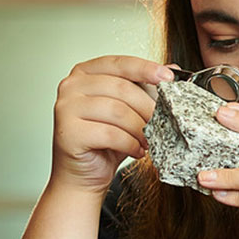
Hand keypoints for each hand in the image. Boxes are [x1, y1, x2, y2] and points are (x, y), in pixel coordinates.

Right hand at [51, 56, 173, 192]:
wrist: (83, 175)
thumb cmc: (104, 143)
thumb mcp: (128, 111)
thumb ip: (144, 87)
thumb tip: (172, 68)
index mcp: (85, 73)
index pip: (119, 63)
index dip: (145, 68)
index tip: (168, 77)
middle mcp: (71, 86)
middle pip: (121, 88)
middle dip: (147, 107)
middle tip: (162, 123)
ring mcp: (65, 108)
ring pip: (117, 111)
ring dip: (140, 129)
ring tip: (149, 141)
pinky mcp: (68, 132)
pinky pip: (110, 134)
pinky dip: (130, 144)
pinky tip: (136, 150)